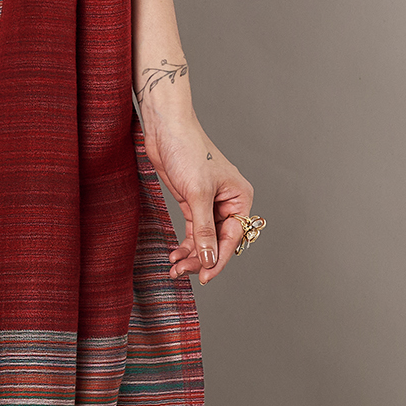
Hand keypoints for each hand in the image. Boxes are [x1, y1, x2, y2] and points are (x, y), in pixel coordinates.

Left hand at [140, 109, 253, 285]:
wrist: (165, 128)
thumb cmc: (188, 150)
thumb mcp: (197, 193)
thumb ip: (203, 229)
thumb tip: (210, 259)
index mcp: (240, 198)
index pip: (233, 238)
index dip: (219, 259)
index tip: (205, 277)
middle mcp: (228, 203)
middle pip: (219, 241)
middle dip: (202, 258)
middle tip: (183, 273)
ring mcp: (210, 203)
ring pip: (205, 238)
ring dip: (192, 255)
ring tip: (175, 269)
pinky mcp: (192, 201)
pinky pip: (193, 230)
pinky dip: (186, 244)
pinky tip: (175, 256)